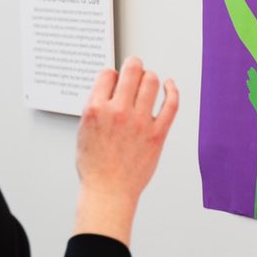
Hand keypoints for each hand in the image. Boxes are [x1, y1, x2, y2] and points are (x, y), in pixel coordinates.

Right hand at [74, 56, 179, 243]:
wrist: (108, 192)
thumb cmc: (95, 167)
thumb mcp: (83, 130)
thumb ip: (96, 107)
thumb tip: (109, 90)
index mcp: (96, 109)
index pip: (107, 74)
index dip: (112, 74)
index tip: (115, 79)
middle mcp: (118, 111)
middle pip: (132, 70)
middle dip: (133, 64)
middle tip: (134, 66)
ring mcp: (139, 122)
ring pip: (152, 82)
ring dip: (150, 77)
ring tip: (148, 81)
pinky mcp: (157, 133)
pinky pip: (171, 104)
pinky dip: (173, 90)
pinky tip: (170, 86)